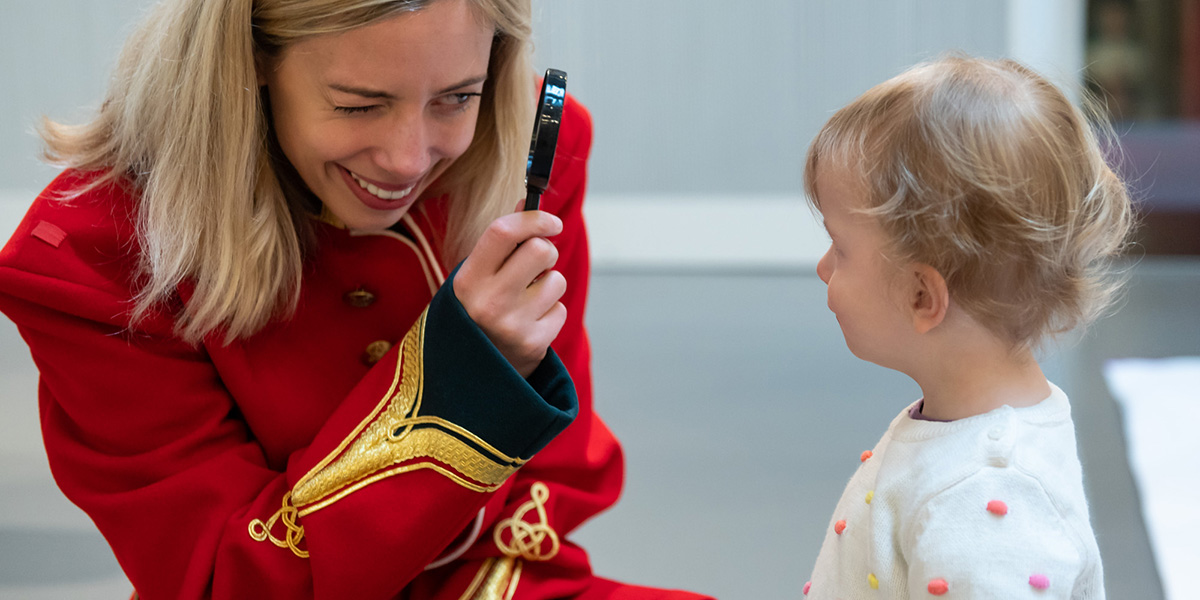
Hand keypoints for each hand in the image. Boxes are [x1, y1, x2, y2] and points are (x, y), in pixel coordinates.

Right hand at [453, 211, 566, 377]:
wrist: (469, 377)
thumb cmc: (475, 314)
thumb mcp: (475, 278)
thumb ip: (500, 242)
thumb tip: (527, 201)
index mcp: (467, 279)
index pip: (503, 231)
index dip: (534, 219)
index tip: (551, 222)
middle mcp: (487, 301)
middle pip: (541, 250)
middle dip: (546, 252)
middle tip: (536, 265)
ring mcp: (512, 325)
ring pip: (557, 280)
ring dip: (549, 286)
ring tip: (527, 302)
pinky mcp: (533, 345)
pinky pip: (561, 310)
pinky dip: (551, 313)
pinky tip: (530, 324)